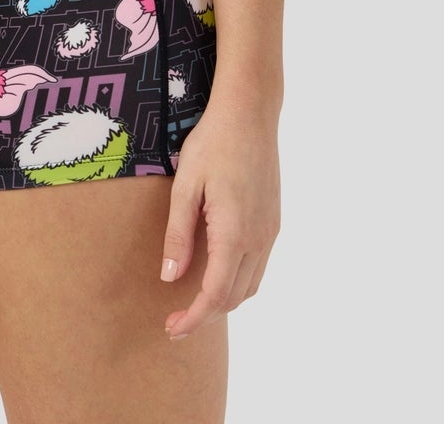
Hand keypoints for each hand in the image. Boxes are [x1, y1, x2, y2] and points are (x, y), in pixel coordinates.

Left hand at [158, 97, 280, 338]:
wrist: (250, 113)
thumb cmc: (212, 143)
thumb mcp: (185, 186)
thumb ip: (178, 235)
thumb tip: (170, 278)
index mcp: (234, 234)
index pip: (215, 295)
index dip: (193, 319)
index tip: (172, 329)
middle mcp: (259, 239)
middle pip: (235, 297)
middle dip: (206, 315)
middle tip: (175, 320)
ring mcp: (270, 231)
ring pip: (250, 285)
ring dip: (224, 300)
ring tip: (193, 302)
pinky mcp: (273, 221)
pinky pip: (258, 266)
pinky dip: (238, 281)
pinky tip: (217, 272)